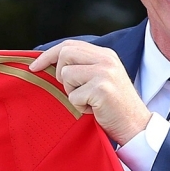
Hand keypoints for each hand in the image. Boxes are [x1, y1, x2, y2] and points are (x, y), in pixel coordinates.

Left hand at [30, 40, 151, 144]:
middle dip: (59, 74)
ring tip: (89, 101)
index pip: (70, 45)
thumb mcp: (101, 79)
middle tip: (71, 89)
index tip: (34, 67)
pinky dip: (79, 107)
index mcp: (105, 54)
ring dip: (72, 93)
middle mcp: (106, 59)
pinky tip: (94, 110)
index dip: (48, 54)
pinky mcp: (101, 88)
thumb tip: (49, 63)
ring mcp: (104, 72)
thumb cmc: (113, 106)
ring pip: (66, 75)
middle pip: (65, 54)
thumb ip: (83, 67)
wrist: (135, 125)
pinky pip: (73, 96)